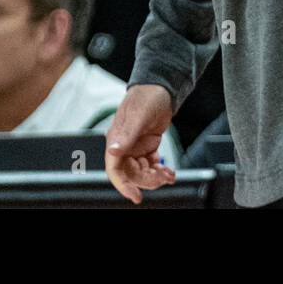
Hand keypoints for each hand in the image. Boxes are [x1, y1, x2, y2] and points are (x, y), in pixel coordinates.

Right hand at [105, 84, 177, 203]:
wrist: (162, 87)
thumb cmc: (147, 96)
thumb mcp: (138, 116)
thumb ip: (126, 136)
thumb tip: (113, 152)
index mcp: (116, 139)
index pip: (114, 169)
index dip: (123, 185)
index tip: (135, 195)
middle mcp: (124, 146)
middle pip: (131, 174)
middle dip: (147, 180)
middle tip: (162, 177)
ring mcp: (135, 147)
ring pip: (142, 172)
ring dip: (155, 177)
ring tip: (168, 174)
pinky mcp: (147, 147)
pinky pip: (151, 165)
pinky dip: (160, 170)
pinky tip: (168, 170)